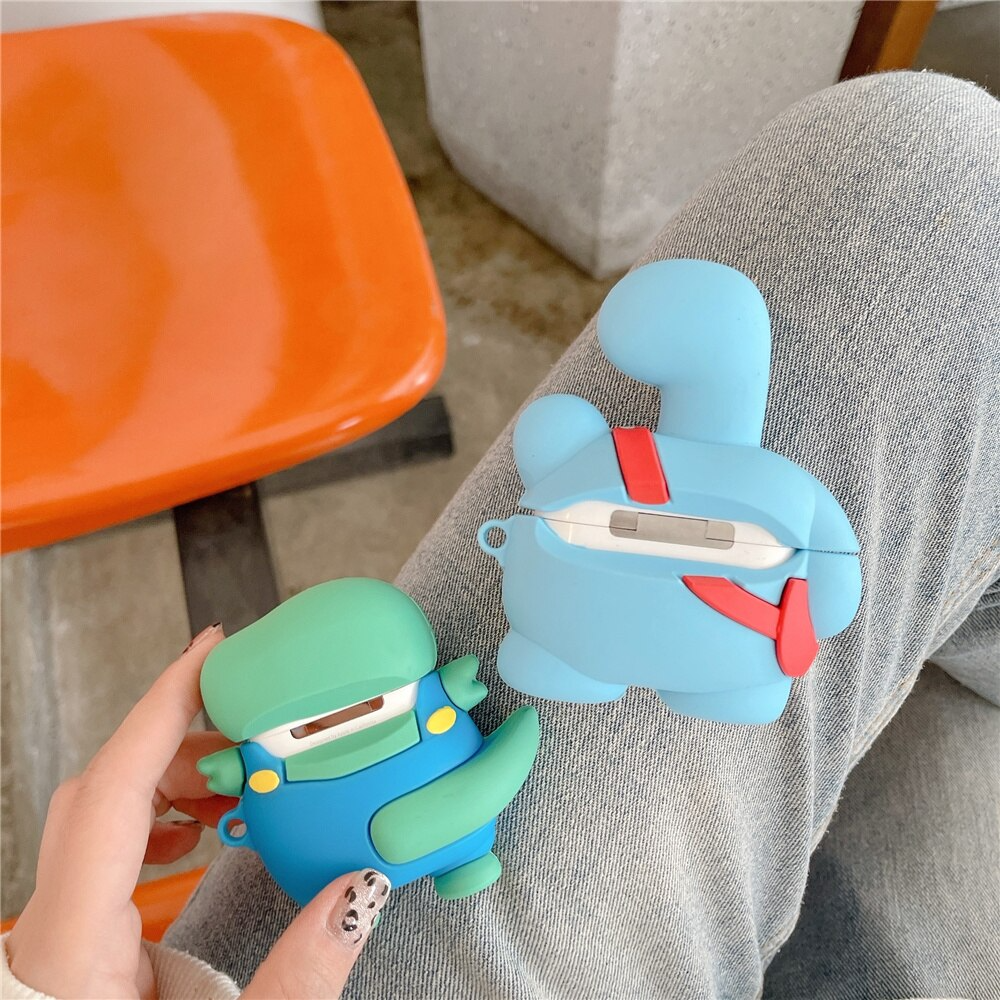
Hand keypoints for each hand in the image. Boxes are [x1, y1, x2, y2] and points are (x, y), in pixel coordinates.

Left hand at [6, 624, 389, 998]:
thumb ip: (300, 977)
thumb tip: (362, 891)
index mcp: (72, 948)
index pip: (112, 790)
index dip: (162, 704)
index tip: (214, 649)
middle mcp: (51, 931)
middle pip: (104, 788)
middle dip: (182, 734)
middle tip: (256, 713)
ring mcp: (56, 938)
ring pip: (102, 814)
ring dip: (175, 776)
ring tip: (244, 774)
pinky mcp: (72, 949)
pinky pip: (108, 850)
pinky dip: (161, 817)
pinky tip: (207, 828)